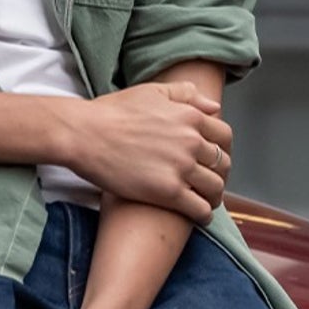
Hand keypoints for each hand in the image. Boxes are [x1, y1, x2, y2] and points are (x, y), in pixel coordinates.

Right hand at [59, 83, 231, 218]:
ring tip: (206, 202)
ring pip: (214, 188)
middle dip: (220, 175)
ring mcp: (181, 168)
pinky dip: (203, 215)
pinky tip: (198, 217)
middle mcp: (191, 141)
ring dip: (213, 197)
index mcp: (190, 117)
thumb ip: (185, 95)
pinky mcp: (168, 192)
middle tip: (211, 183)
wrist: (84, 134)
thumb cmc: (111, 112)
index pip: (224, 136)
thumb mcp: (151, 92)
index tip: (214, 159)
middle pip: (222, 163)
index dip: (222, 150)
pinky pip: (199, 208)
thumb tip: (214, 106)